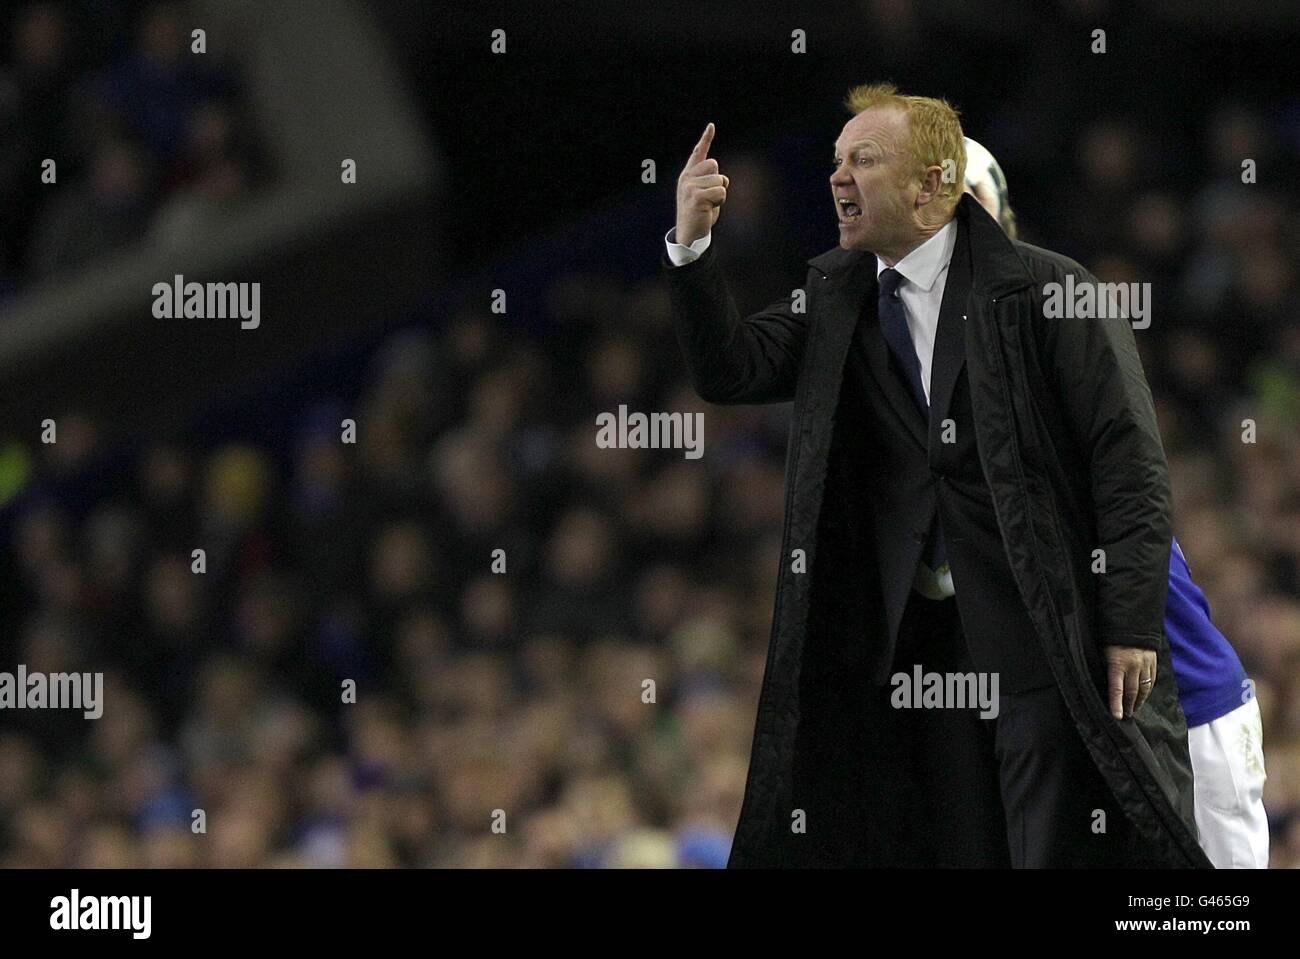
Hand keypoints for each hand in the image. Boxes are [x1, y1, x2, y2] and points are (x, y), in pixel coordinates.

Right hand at [675, 122, 728, 245]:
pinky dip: (720, 201)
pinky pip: (720, 192)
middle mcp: (687, 178)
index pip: (698, 153)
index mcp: (688, 175)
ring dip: (720, 194)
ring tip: (708, 204)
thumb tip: (722, 178)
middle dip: (718, 180)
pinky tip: (709, 209)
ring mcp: (690, 187)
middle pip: (714, 165)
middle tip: (709, 196)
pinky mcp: (696, 196)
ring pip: (720, 180)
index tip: (711, 126)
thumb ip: (708, 181)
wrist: (689, 234)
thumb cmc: (699, 213)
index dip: (706, 139)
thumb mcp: (702, 194)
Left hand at [1104, 645, 1156, 719]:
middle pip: (1132, 692)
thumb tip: (1101, 685)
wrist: (1131, 622)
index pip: (1116, 689)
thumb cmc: (1110, 639)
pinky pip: (1151, 680)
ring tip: (1134, 709)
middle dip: (1129, 705)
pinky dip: (1147, 690)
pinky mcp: (1153, 662)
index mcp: (1117, 664)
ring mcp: (1145, 665)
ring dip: (1139, 701)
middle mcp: (1133, 667)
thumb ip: (1104, 668)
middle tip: (1126, 715)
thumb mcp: (1101, 653)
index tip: (1117, 717)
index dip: (1116, 704)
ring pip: (1144, 688)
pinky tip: (1143, 695)